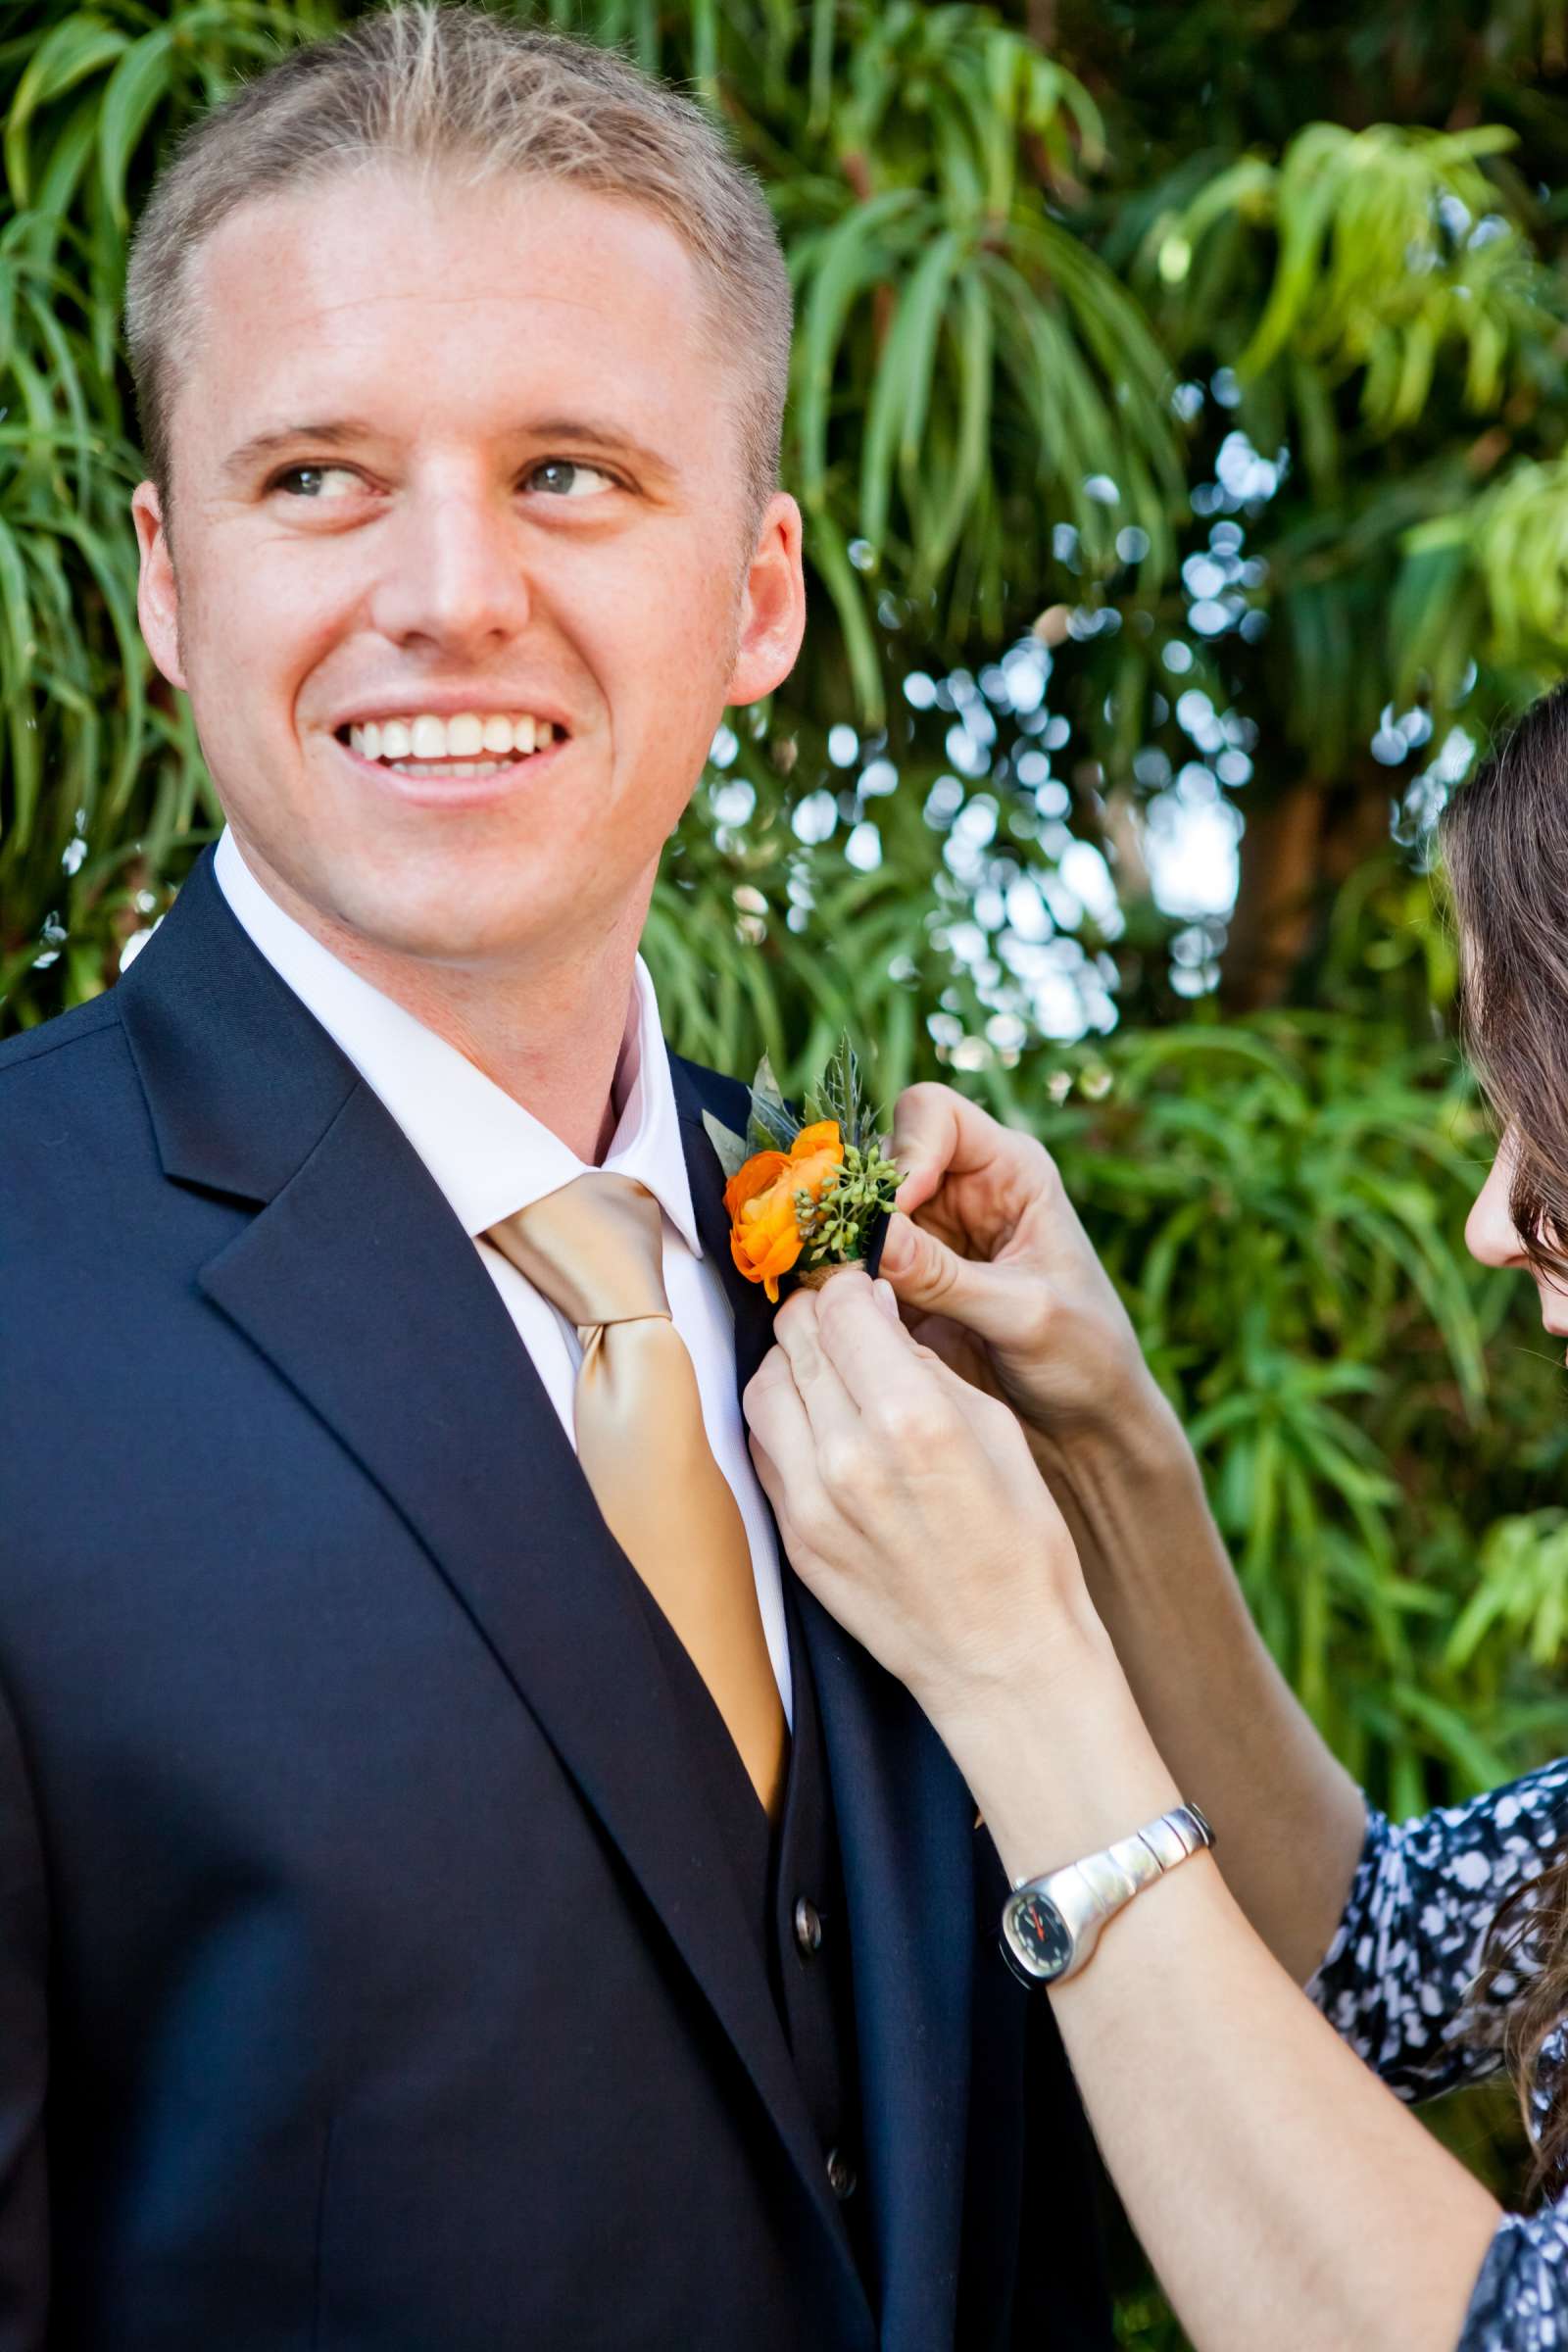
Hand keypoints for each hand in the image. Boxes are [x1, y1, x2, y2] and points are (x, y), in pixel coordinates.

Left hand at [741, 1268, 1102, 1729]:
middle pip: (795, 1338)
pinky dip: (780, 1416)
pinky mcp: (792, 1536)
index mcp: (912, 1419)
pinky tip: (816, 1417)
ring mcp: (809, 1501)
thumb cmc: (1020, 1543)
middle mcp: (847, 1455)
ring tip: (827, 1365)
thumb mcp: (996, 1431)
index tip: (867, 1289)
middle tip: (843, 1317)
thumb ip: (926, 1365)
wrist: (1001, 1658)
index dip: (853, 1285)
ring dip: (791, 1361)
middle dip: (818, 1313)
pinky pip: (761, 1446)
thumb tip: (876, 1316)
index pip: (842, 1308)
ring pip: (762, 1385)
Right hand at [877, 1083, 1171, 1465]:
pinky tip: (844, 1318)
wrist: (1085, 1425)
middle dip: (860, 1203)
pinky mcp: (900, 1285)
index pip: (935, 1114)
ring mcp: (926, 1238)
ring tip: (846, 1294)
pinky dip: (838, 1286)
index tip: (899, 1208)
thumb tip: (876, 1240)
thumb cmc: (1086, 1357)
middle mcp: (961, 1192)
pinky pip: (849, 1267)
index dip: (908, 1150)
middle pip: (880, 1160)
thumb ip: (949, 1277)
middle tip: (852, 1258)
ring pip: (854, 1214)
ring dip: (842, 1247)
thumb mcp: (1024, 1315)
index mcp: (1010, 1171)